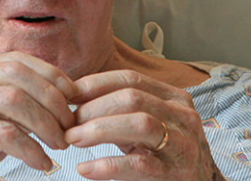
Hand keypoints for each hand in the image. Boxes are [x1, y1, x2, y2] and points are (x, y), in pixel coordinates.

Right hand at [0, 52, 76, 180]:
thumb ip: (23, 99)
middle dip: (52, 101)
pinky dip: (30, 149)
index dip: (52, 76)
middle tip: (69, 126)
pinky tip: (41, 161)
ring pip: (14, 101)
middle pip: (19, 76)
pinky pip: (5, 133)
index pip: (19, 60)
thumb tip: (68, 93)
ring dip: (45, 125)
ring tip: (59, 144)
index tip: (74, 97)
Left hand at [64, 70, 223, 180]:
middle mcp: (182, 116)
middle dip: (93, 108)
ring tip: (73, 139)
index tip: (67, 94)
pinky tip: (86, 168)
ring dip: (99, 129)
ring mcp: (183, 144)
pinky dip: (108, 166)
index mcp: (173, 98)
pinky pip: (140, 164)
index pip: (130, 79)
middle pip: (132, 98)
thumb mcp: (149, 128)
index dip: (95, 84)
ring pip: (140, 123)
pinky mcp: (177, 173)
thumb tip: (76, 97)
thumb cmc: (167, 157)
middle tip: (68, 123)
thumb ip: (122, 112)